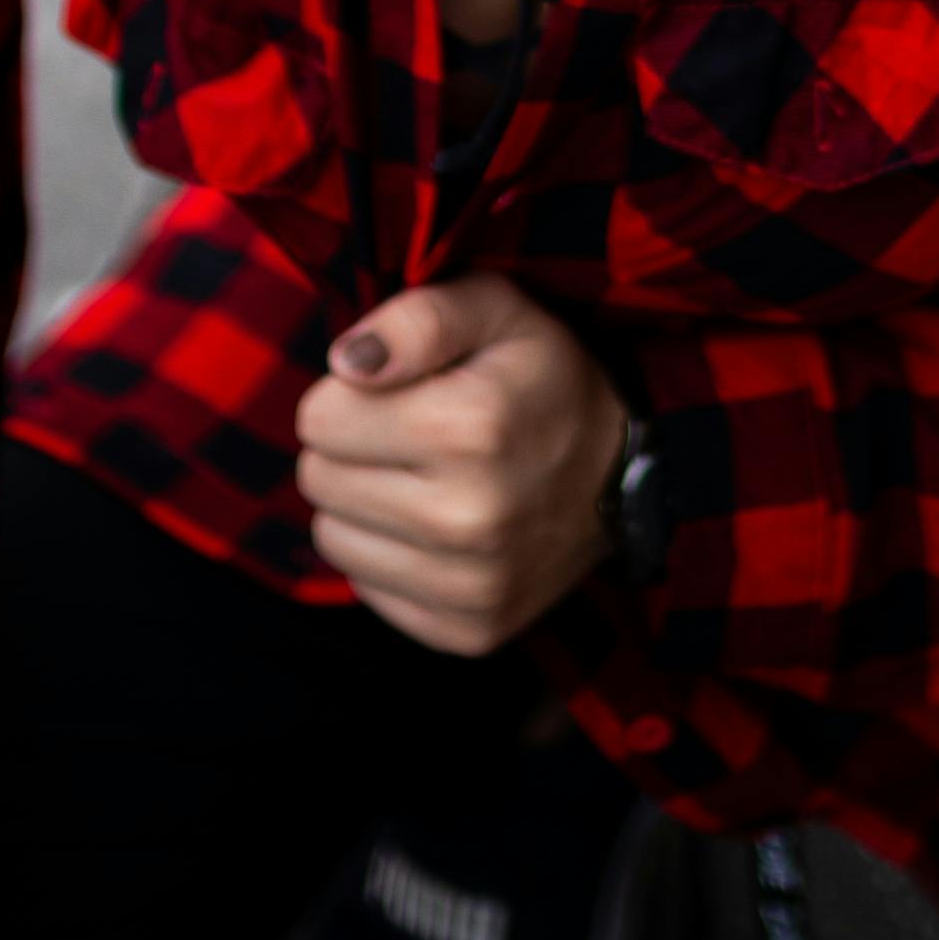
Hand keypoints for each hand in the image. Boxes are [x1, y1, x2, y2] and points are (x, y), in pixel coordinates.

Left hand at [294, 272, 627, 653]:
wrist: (620, 475)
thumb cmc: (539, 379)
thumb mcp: (493, 309)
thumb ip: (417, 319)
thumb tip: (345, 362)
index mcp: (469, 427)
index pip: (318, 419)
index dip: (348, 396)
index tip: (399, 393)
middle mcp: (469, 517)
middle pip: (318, 479)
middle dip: (351, 449)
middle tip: (411, 437)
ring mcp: (472, 585)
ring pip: (332, 537)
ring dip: (361, 505)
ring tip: (421, 480)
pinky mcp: (469, 631)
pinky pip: (365, 588)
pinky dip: (387, 556)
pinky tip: (435, 530)